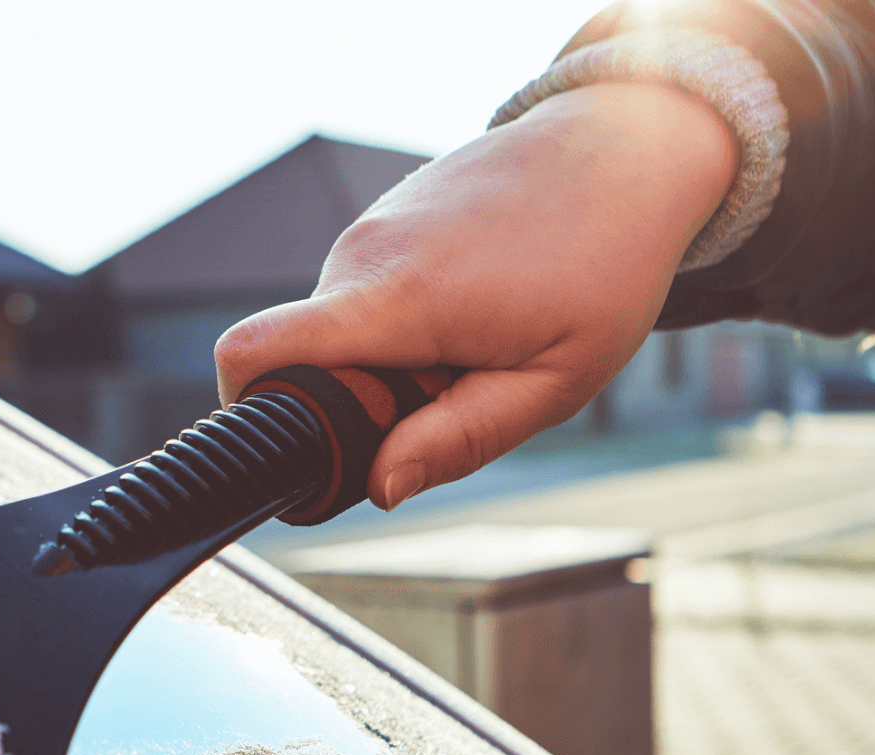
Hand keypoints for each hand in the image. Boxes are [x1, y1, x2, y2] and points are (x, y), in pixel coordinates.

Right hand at [213, 82, 736, 510]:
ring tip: (480, 338)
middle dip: (361, 401)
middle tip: (455, 391)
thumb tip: (378, 488)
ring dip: (393, 360)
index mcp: (397, 299)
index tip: (306, 448)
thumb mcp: (554, 382)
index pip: (254, 351)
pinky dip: (406, 322)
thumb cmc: (605, 264)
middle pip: (307, 362)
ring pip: (343, 332)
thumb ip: (459, 440)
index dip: (248, 414)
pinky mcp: (384, 219)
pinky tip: (478, 301)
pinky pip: (366, 296)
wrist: (626, 147)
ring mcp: (369, 228)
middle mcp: (363, 254)